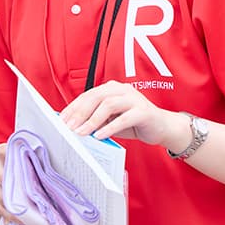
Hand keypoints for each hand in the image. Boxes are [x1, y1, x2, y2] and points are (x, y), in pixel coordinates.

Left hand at [59, 80, 184, 147]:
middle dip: (80, 113)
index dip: (73, 107)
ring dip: (93, 120)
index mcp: (111, 89)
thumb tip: (73, 126)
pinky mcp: (143, 111)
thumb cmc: (133, 123)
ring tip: (82, 133)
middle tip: (69, 127)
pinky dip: (110, 127)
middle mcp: (122, 89)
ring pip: (108, 105)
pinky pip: (124, 118)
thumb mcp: (111, 120)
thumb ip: (95, 119)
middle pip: (96, 97)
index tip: (61, 120)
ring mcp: (134, 99)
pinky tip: (99, 135)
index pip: (87, 95)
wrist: (162, 127)